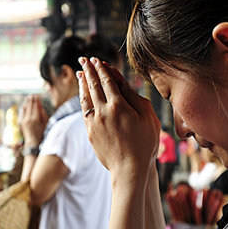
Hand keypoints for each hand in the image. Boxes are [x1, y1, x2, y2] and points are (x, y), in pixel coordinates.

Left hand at [19, 95, 48, 146]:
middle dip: (31, 100)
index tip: (36, 96)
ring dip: (26, 103)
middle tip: (32, 95)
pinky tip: (25, 105)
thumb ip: (43, 114)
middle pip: (29, 106)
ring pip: (24, 109)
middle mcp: (28, 119)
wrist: (33, 141)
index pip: (35, 107)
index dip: (36, 101)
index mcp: (35, 119)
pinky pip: (22, 113)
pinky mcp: (21, 122)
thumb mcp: (45, 123)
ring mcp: (23, 120)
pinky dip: (24, 108)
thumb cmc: (42, 133)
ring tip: (28, 98)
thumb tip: (40, 105)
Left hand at [78, 57, 159, 175]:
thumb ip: (135, 97)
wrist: (129, 169)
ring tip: (79, 72)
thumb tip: (122, 82)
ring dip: (82, 83)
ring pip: (85, 97)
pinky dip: (82, 99)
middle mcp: (103, 112)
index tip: (97, 60)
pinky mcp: (90, 132)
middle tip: (83, 59)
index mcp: (119, 106)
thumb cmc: (144, 144)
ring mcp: (94, 123)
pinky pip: (84, 111)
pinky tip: (83, 94)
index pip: (107, 81)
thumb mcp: (148, 118)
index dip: (101, 68)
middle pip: (93, 85)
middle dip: (88, 70)